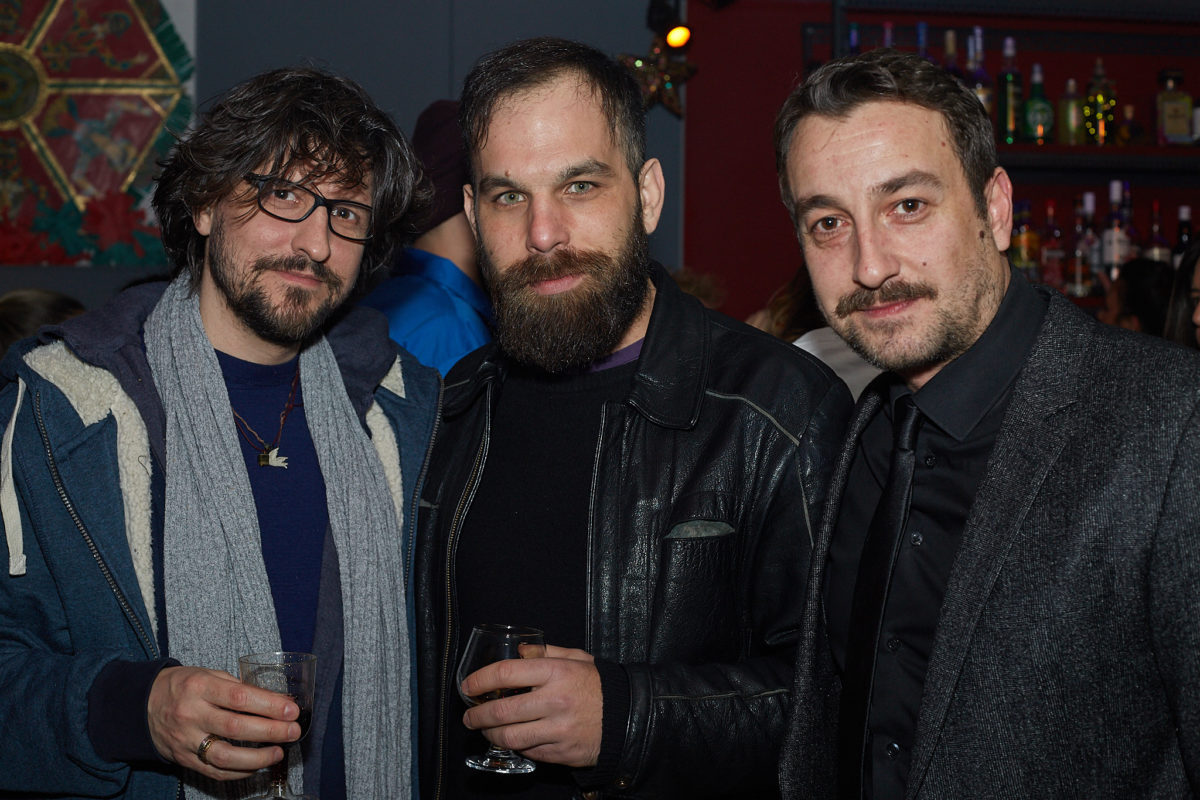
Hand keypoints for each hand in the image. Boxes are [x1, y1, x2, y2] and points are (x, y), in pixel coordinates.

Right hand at [147, 665, 300, 780]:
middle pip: (235, 728)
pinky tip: (257, 766)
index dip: (269, 705)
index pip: (240, 698)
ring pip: (224, 756)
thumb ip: (238, 687)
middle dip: (270, 732)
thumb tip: (276, 700)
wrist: (140, 705)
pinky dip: (238, 772)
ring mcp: (186, 740)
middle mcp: (191, 714)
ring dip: (257, 758)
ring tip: (278, 752)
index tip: (291, 710)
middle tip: (293, 732)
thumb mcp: (208, 674)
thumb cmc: (182, 686)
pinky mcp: (183, 759)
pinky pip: (213, 771)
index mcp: (200, 687)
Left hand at [461, 645, 601, 767]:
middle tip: (469, 717)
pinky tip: (512, 739)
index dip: (480, 680)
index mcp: (556, 673)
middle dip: (477, 716)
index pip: (506, 674)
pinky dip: (516, 746)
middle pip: (501, 711)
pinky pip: (528, 751)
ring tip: (485, 731)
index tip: (468, 686)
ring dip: (491, 735)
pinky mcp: (561, 752)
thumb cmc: (600, 685)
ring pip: (510, 737)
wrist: (629, 717)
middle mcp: (555, 701)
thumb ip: (546, 651)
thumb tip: (518, 650)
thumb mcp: (577, 658)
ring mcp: (558, 729)